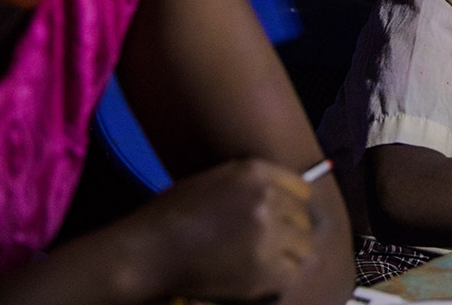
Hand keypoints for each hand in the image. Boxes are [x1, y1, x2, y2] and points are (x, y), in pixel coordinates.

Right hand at [126, 158, 317, 301]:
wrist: (147, 253)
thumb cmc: (173, 215)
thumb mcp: (216, 181)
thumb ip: (253, 184)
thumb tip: (286, 196)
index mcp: (255, 173)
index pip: (302, 188)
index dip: (294, 206)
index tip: (285, 219)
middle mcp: (266, 199)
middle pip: (305, 219)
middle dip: (291, 232)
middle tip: (272, 245)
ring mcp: (267, 235)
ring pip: (304, 247)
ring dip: (289, 255)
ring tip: (267, 261)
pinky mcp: (263, 269)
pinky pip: (290, 273)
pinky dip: (279, 277)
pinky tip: (259, 277)